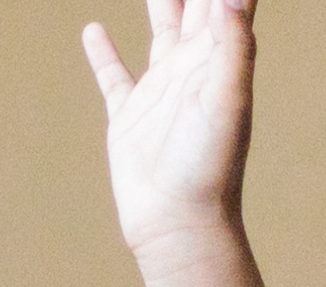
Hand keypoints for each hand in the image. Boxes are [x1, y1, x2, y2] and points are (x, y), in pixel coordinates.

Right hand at [83, 0, 256, 261]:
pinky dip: (103, 53)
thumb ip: (232, 46)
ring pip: (159, 28)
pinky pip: (114, 75)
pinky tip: (92, 29)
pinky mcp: (129, 116)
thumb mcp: (227, 100)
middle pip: (191, 3)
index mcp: (220, 57)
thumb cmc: (208, 167)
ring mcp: (161, 90)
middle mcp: (194, 67)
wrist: (180, 225)